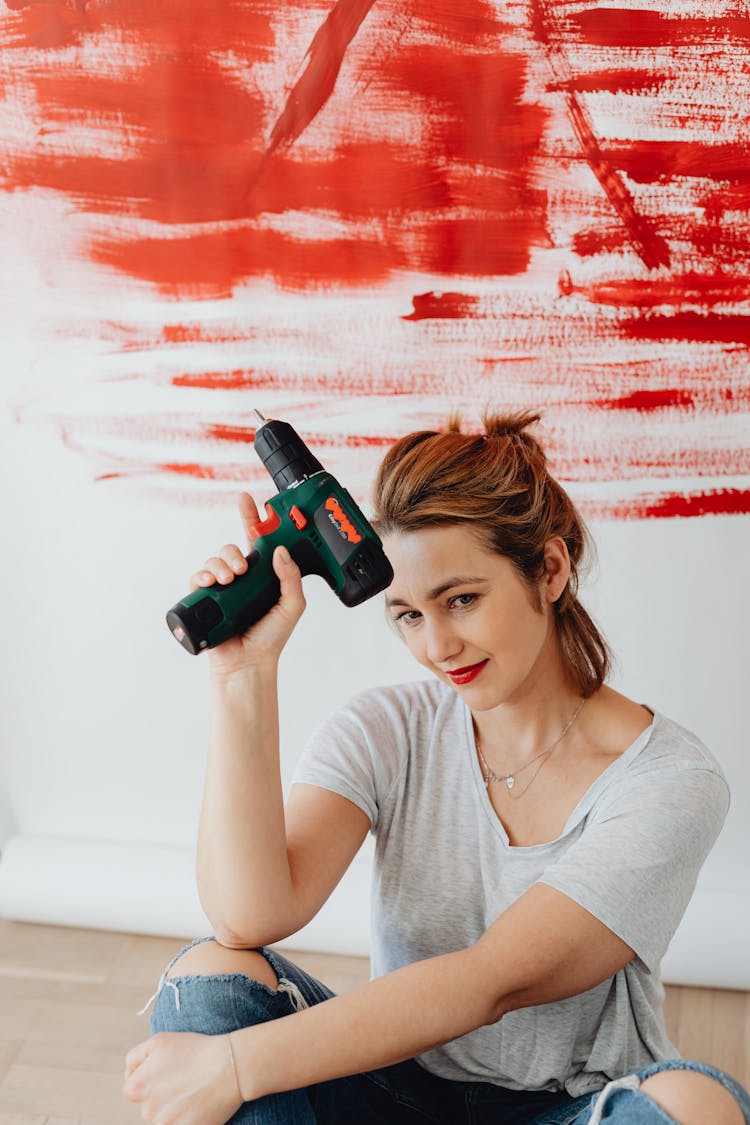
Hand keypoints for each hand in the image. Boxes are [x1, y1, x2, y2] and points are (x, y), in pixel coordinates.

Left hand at [123, 1031, 242, 1123]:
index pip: (132, 1089)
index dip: (150, 1078)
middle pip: (149, 1106)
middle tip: (184, 1079)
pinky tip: (199, 1103)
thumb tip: (128, 1075)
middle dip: (162, 1094)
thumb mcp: (159, 1041)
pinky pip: (179, 1124)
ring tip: (193, 1090)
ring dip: (174, 1108)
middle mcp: (146, 1111)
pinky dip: (187, 1117)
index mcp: (137, 1087)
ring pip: (163, 1118)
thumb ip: (134, 1058)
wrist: (228, 1066)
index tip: (168, 1071)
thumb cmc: (194, 1050)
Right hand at [190, 491, 305, 675]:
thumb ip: (291, 578)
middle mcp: (241, 578)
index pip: (257, 540)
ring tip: (229, 579)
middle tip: (242, 567)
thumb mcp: (293, 605)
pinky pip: (198, 577)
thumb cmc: (272, 637)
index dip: (252, 518)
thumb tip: (280, 551)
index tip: (250, 499)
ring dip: (220, 563)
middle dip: (235, 550)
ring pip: (215, 560)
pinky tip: (210, 581)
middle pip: (232, 548)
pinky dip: (202, 574)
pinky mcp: (204, 599)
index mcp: (263, 575)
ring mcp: (222, 588)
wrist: (249, 663)